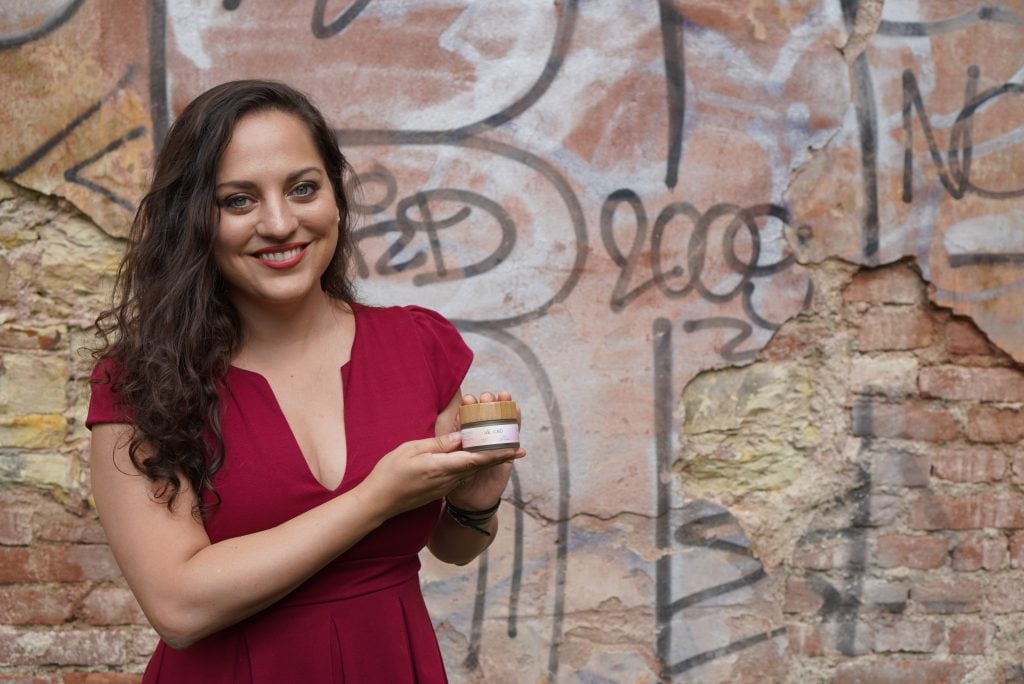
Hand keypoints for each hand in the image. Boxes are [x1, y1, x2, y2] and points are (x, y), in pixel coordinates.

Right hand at [357, 425, 522, 520]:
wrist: (378, 503)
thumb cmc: (389, 473)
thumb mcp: (411, 450)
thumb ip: (438, 444)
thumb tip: (462, 436)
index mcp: (442, 468)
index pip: (477, 460)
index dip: (499, 454)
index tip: (518, 450)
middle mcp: (448, 480)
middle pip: (479, 465)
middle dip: (498, 454)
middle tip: (517, 444)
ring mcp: (445, 487)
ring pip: (470, 470)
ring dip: (485, 458)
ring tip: (499, 443)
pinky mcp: (440, 491)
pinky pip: (460, 474)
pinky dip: (471, 464)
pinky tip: (473, 454)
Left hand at [446, 391, 524, 510]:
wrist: (468, 503)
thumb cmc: (453, 481)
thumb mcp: (445, 464)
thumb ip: (448, 450)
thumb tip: (457, 435)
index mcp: (463, 441)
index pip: (466, 420)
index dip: (468, 408)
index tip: (468, 399)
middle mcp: (479, 442)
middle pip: (485, 419)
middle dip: (487, 405)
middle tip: (487, 396)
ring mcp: (494, 448)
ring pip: (500, 425)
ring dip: (503, 410)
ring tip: (505, 396)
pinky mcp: (505, 457)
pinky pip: (511, 439)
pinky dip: (515, 425)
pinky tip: (517, 412)